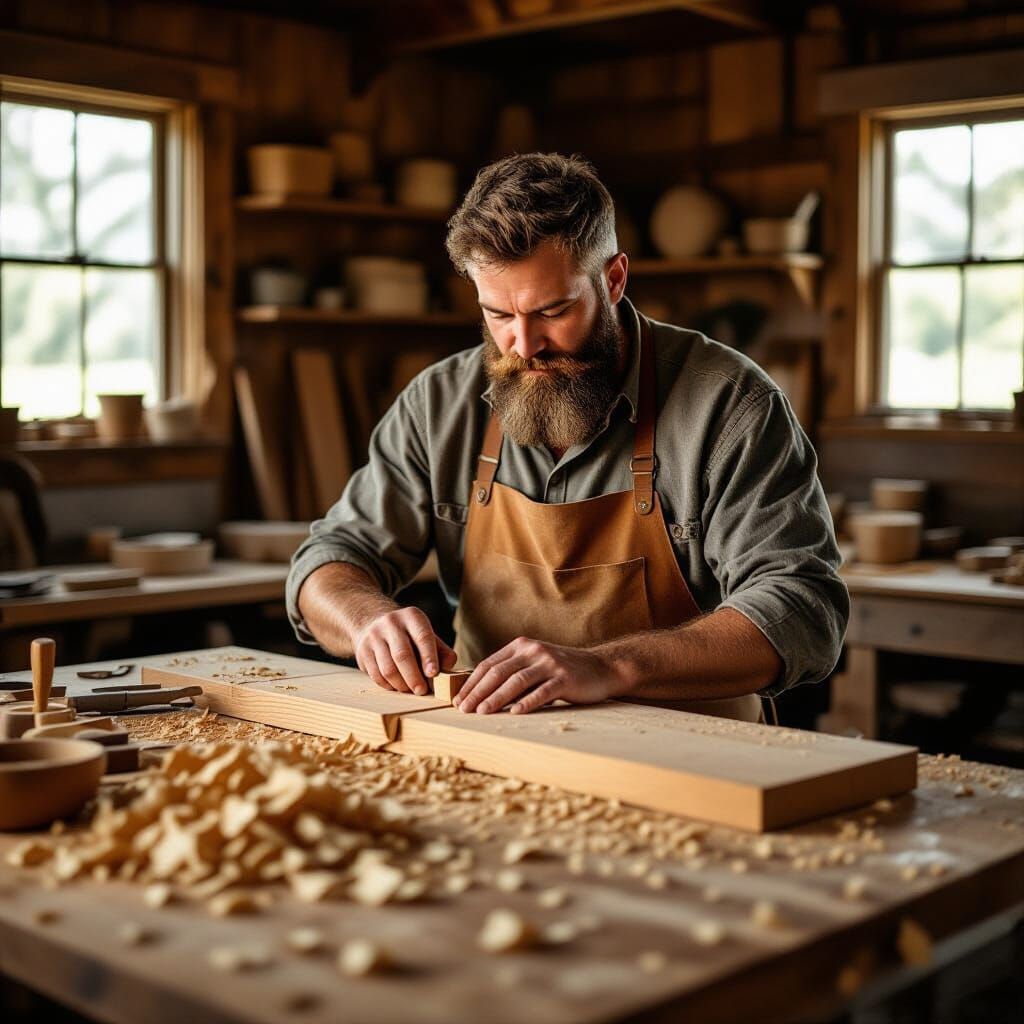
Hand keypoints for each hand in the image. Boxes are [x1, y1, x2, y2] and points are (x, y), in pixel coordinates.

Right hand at [354, 607, 456, 694]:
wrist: (373, 622)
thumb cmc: (408, 635)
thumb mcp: (426, 635)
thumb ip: (441, 651)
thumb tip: (449, 667)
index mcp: (412, 617)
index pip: (423, 636)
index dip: (429, 657)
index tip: (434, 674)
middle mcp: (391, 623)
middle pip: (402, 655)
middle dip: (414, 677)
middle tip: (422, 691)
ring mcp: (374, 636)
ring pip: (388, 668)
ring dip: (401, 684)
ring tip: (410, 690)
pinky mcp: (362, 651)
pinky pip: (376, 675)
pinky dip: (388, 686)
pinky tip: (396, 687)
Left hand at [454, 637, 625, 714]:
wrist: (601, 668)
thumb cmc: (562, 671)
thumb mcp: (534, 664)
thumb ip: (512, 671)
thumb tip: (480, 693)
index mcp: (521, 646)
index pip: (489, 665)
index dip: (471, 683)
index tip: (457, 700)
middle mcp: (533, 651)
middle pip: (499, 672)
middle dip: (478, 692)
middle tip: (463, 709)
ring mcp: (550, 664)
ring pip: (516, 681)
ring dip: (496, 698)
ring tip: (482, 712)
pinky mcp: (565, 678)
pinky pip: (542, 692)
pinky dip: (527, 703)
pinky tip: (514, 713)